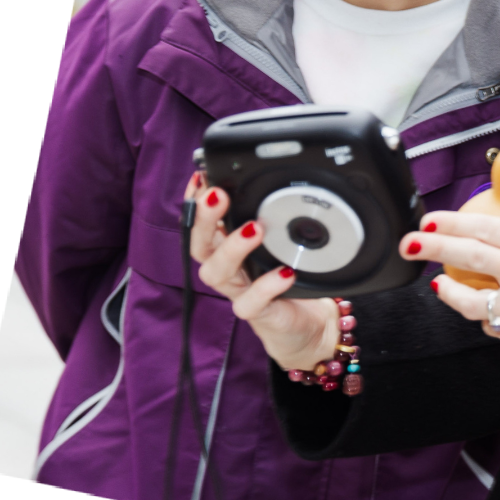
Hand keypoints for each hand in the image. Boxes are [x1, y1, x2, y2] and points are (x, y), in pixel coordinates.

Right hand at [184, 175, 340, 369]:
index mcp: (225, 247)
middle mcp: (226, 268)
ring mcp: (239, 291)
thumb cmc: (285, 276)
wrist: (304, 322)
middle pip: (200, 244)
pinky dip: (267, 285)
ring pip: (218, 272)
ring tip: (255, 229)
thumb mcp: (277, 241)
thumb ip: (270, 216)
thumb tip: (272, 181)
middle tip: (217, 195)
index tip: (202, 177)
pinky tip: (284, 272)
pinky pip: (252, 302)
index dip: (194, 201)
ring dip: (233, 247)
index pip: (199, 222)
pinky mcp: (257, 313)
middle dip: (204, 218)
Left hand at [398, 166, 499, 355]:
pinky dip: (489, 319)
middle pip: (469, 260)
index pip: (483, 228)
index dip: (448, 223)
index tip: (427, 220)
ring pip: (476, 306)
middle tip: (409, 246)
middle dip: (431, 250)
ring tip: (438, 285)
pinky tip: (482, 311)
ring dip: (451, 294)